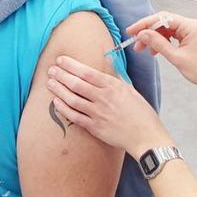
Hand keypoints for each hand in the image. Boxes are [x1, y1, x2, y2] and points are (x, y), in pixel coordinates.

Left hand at [47, 56, 170, 156]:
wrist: (146, 137)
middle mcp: (104, 98)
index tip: (61, 60)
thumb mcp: (131, 90)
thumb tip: (108, 61)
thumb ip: (116, 77)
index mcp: (113, 87)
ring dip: (59, 90)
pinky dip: (63, 108)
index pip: (87, 72)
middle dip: (61, 75)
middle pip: (76, 84)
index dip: (71, 65)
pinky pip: (74, 116)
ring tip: (50, 83)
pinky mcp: (95, 128)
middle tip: (51, 70)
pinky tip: (56, 101)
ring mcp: (98, 114)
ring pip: (72, 99)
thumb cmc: (141, 113)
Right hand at [125, 12, 196, 102]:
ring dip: (154, 38)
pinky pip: (173, 36)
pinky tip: (155, 51)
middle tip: (135, 43)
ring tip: (143, 50)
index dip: (145, 23)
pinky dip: (163, 42)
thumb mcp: (177, 58)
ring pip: (167, 30)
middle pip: (164, 22)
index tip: (132, 31)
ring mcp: (192, 31)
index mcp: (191, 26)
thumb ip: (158, 44)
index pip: (162, 18)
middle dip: (148, 32)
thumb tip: (143, 34)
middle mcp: (192, 25)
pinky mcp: (192, 39)